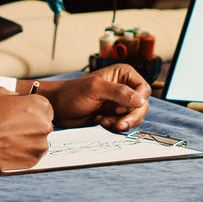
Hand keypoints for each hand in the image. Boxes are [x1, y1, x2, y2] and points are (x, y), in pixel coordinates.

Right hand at [0, 87, 52, 171]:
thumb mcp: (0, 93)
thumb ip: (16, 96)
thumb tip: (21, 101)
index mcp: (40, 105)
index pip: (44, 107)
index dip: (31, 111)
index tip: (22, 115)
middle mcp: (45, 125)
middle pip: (43, 124)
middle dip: (31, 126)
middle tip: (13, 128)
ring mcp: (40, 145)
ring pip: (38, 141)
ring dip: (27, 140)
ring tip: (7, 139)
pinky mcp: (33, 161)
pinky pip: (31, 154)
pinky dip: (22, 153)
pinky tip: (8, 148)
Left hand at [34, 65, 150, 131]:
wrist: (59, 108)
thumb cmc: (72, 93)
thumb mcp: (95, 89)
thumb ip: (118, 92)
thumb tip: (140, 100)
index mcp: (123, 75)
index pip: (144, 89)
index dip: (137, 101)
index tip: (121, 109)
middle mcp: (125, 87)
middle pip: (142, 105)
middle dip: (130, 116)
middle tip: (118, 123)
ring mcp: (121, 103)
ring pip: (135, 117)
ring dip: (121, 122)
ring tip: (103, 121)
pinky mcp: (115, 116)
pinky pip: (125, 124)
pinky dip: (115, 126)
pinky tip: (101, 121)